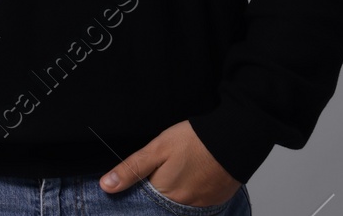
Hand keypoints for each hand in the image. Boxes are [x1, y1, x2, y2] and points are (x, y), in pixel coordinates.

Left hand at [98, 120, 240, 206]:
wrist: (235, 137)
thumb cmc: (196, 140)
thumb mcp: (158, 148)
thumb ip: (132, 168)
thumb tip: (106, 186)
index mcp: (165, 194)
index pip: (144, 202)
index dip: (139, 191)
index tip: (144, 178)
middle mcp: (183, 206)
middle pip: (162, 204)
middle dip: (159, 190)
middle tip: (168, 168)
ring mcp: (202, 206)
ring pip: (180, 203)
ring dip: (177, 192)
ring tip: (182, 169)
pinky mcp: (217, 200)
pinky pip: (198, 202)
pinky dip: (194, 191)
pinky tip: (195, 174)